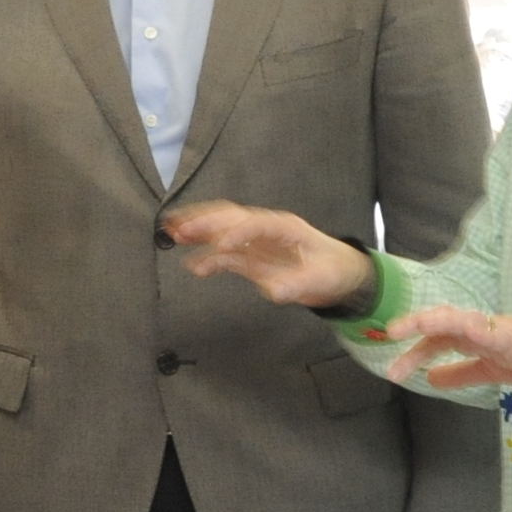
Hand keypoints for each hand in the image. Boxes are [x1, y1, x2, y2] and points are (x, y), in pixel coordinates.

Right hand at [166, 202, 368, 307]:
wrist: (338, 273)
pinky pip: (225, 254)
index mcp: (285, 228)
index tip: (221, 246)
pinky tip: (193, 265)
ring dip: (199, 229)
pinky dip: (208, 257)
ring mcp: (256, 242)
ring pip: (223, 229)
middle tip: (181, 228)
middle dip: (206, 221)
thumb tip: (275, 293)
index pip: (257, 224)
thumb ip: (296, 285)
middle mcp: (266, 230)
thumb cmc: (332, 270)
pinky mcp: (250, 257)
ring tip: (173, 231)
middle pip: (232, 218)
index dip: (238, 233)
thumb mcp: (320, 280)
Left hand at [382, 307, 511, 389]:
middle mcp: (474, 328)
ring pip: (463, 320)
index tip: (393, 368)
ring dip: (442, 319)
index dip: (413, 351)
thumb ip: (458, 374)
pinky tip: (469, 330)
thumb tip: (430, 379)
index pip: (434, 341)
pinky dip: (482, 329)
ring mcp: (492, 330)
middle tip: (391, 332)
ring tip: (421, 323)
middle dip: (416, 324)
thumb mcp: (483, 370)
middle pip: (441, 323)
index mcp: (465, 336)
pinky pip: (495, 333)